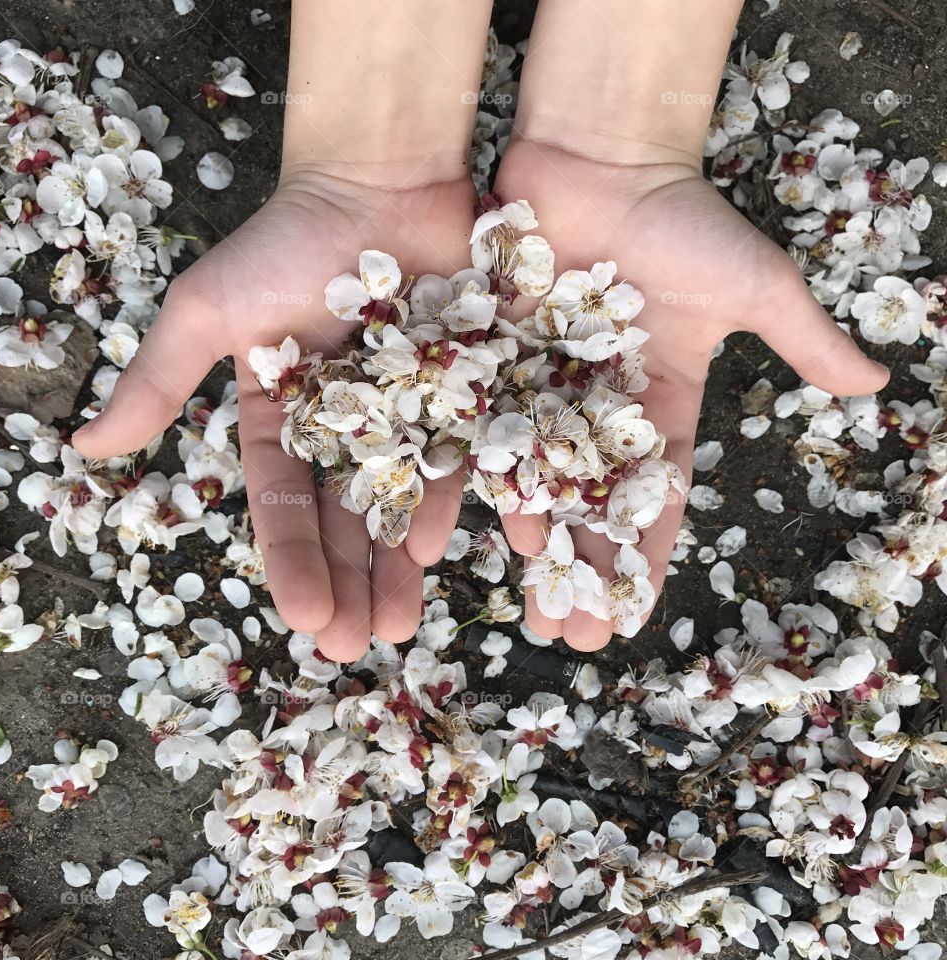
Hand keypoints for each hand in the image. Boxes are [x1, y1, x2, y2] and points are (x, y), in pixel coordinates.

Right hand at [73, 169, 477, 659]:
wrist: (381, 181)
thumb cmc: (289, 242)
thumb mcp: (211, 311)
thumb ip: (159, 381)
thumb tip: (85, 448)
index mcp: (281, 420)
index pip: (282, 507)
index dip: (290, 565)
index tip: (301, 621)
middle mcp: (341, 431)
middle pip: (344, 521)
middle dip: (346, 584)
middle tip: (354, 646)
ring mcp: (403, 417)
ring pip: (399, 506)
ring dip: (395, 569)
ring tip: (396, 625)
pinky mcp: (459, 398)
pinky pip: (455, 462)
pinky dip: (446, 506)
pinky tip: (436, 552)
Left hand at [492, 138, 888, 650]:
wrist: (600, 156)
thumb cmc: (680, 218)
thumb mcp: (753, 284)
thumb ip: (803, 339)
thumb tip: (879, 385)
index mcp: (661, 403)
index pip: (658, 497)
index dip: (647, 556)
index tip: (635, 617)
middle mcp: (600, 409)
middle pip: (592, 503)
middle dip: (586, 570)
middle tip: (573, 638)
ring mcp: (544, 389)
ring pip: (537, 479)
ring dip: (537, 542)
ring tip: (532, 604)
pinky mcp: (494, 362)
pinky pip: (488, 431)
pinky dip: (484, 480)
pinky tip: (482, 531)